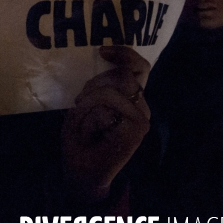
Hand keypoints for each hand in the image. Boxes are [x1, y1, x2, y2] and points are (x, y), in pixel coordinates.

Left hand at [61, 46, 150, 201]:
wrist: (82, 172)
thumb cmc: (81, 137)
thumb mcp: (84, 105)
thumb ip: (99, 85)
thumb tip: (106, 61)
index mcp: (130, 97)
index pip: (138, 67)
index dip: (124, 53)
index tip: (102, 51)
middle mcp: (140, 105)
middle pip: (124, 74)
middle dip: (94, 84)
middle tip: (80, 102)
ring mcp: (142, 117)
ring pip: (109, 91)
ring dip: (86, 104)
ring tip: (83, 123)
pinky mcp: (138, 129)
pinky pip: (105, 109)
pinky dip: (89, 118)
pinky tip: (89, 134)